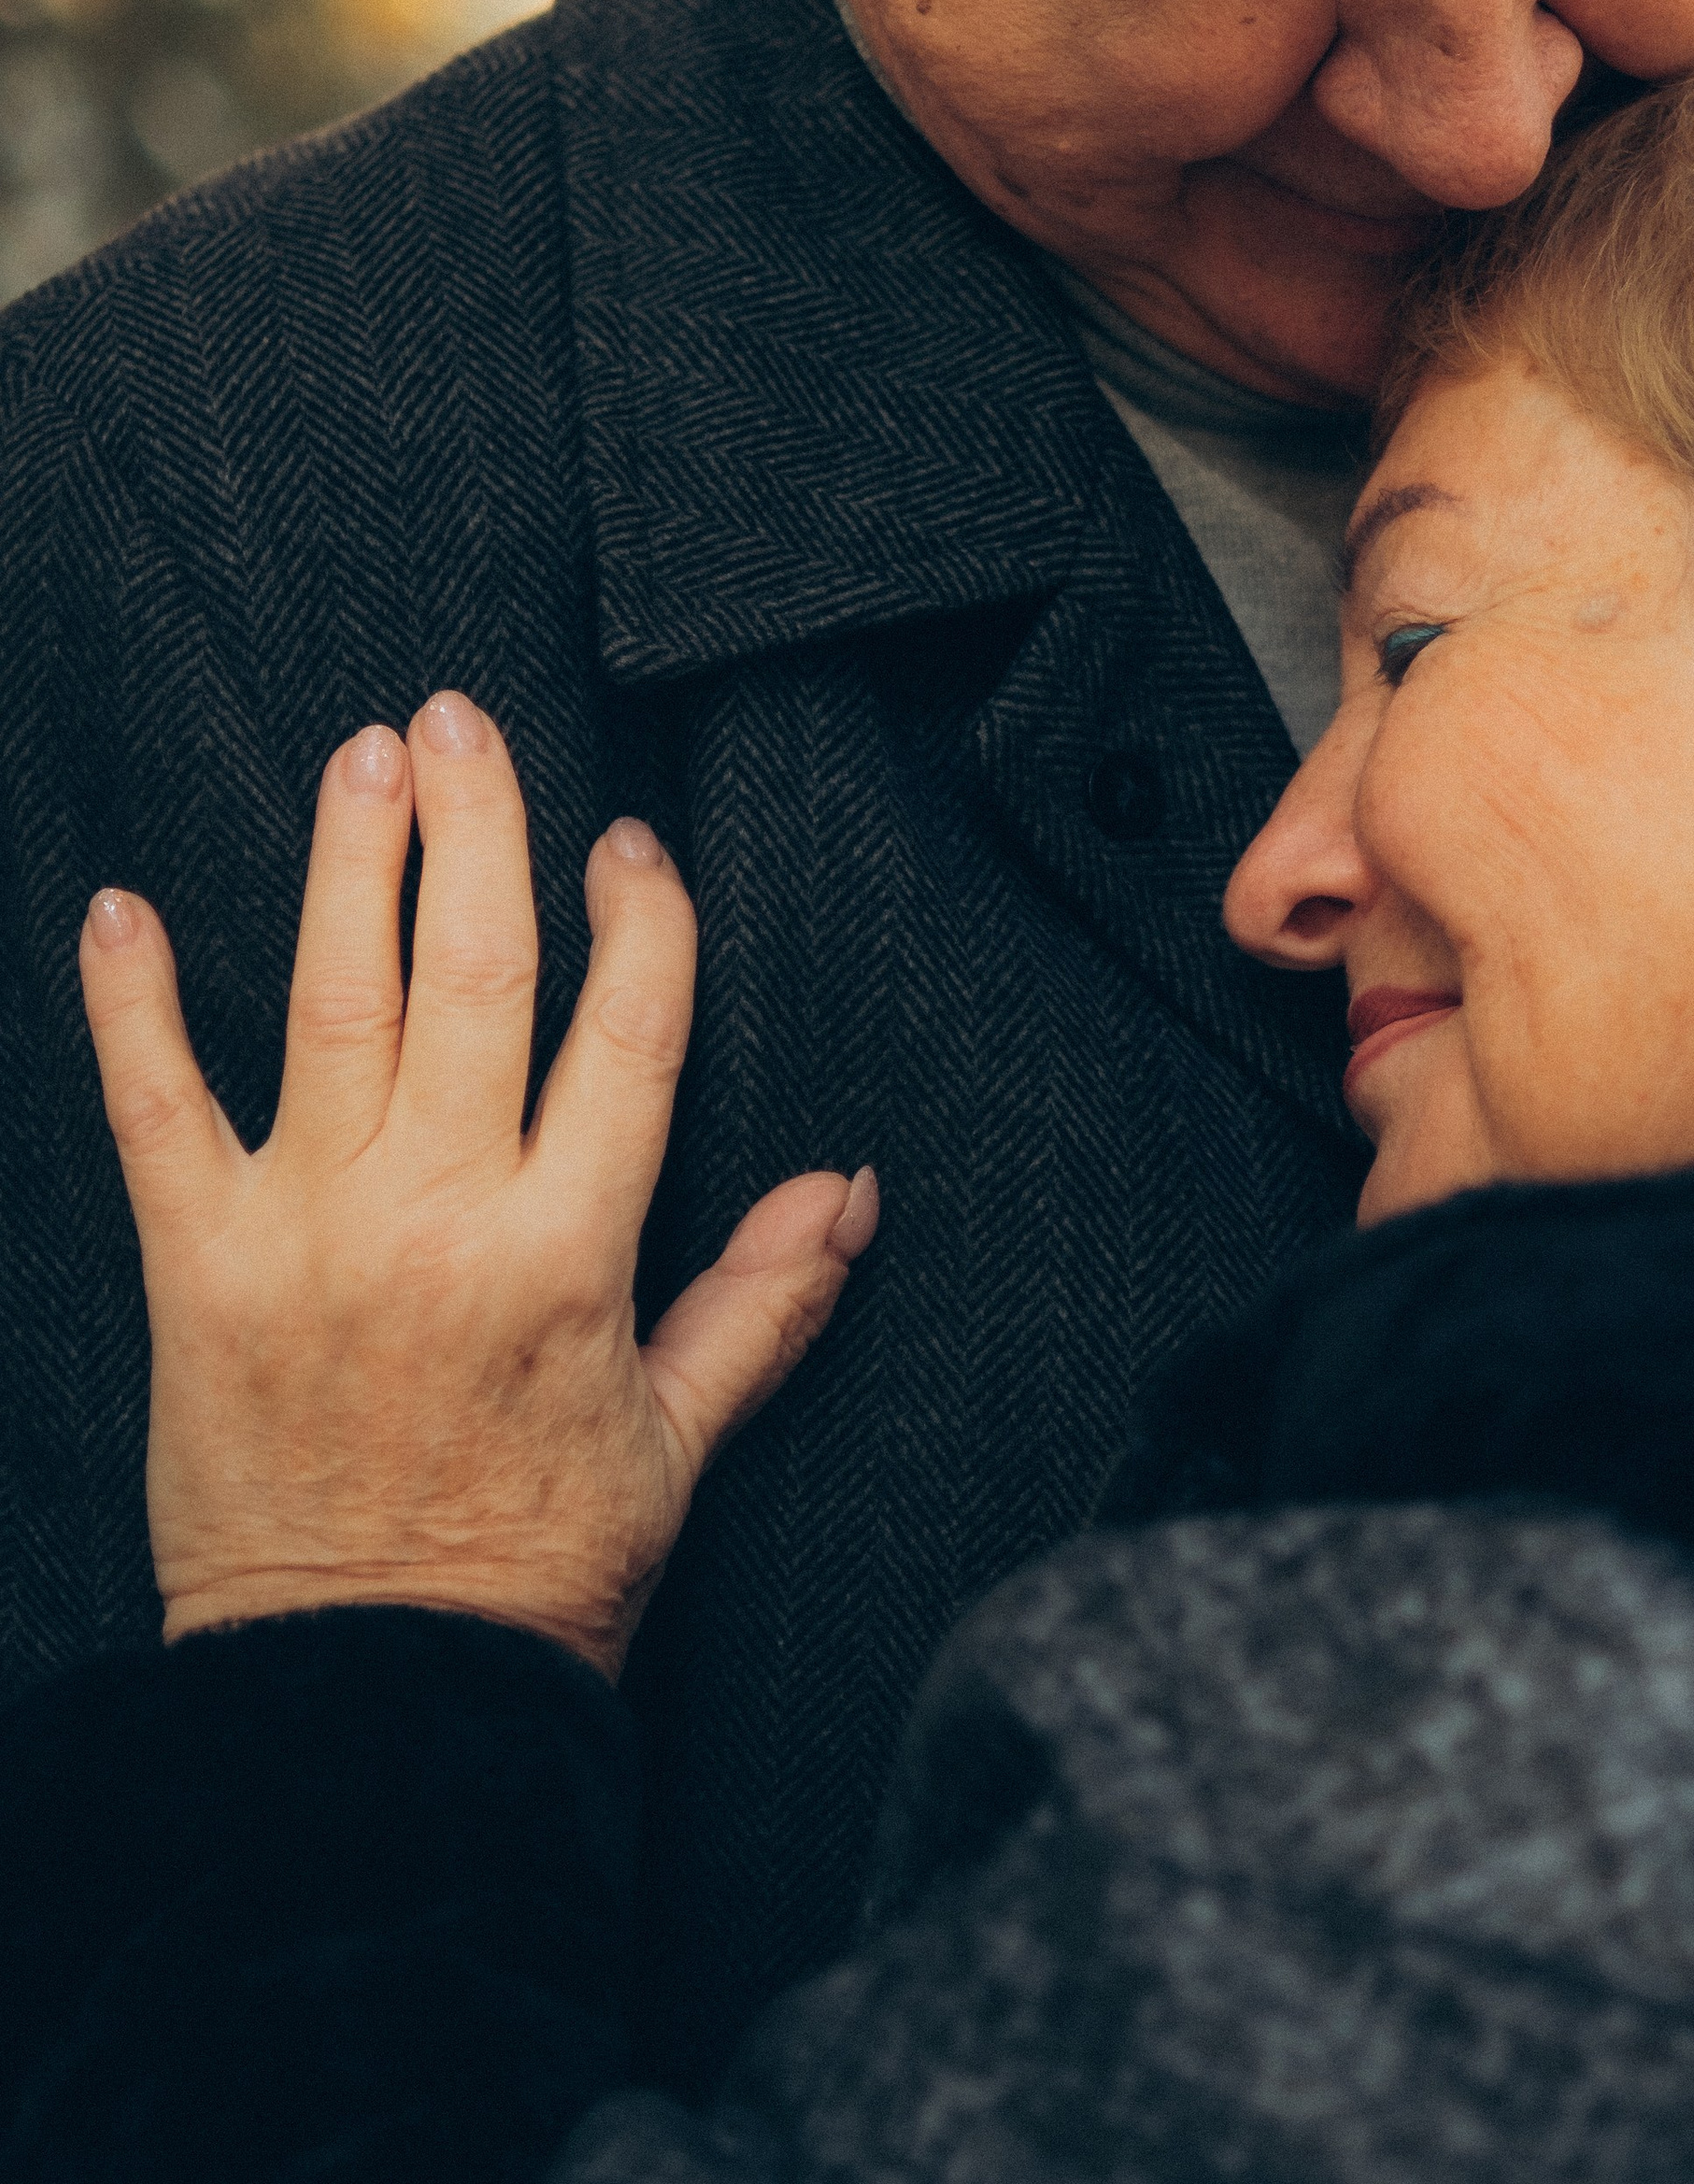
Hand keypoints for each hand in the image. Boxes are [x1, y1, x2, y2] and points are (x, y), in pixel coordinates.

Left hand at [80, 693, 874, 1680]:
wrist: (364, 1701)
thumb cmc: (530, 1576)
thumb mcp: (675, 1443)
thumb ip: (760, 1302)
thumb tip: (852, 1192)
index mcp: (568, 1257)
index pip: (625, 1035)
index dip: (638, 919)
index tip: (631, 845)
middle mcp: (441, 1220)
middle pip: (474, 976)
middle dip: (478, 827)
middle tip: (466, 716)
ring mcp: (310, 1234)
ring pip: (334, 1003)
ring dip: (352, 862)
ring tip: (365, 752)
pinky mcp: (200, 1270)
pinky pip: (155, 1113)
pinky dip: (132, 1007)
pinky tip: (119, 911)